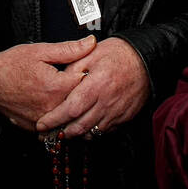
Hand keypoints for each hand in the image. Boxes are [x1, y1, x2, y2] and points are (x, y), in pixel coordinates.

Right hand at [0, 36, 96, 131]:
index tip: (88, 68)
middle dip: (83, 91)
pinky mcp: (35, 127)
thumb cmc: (11, 65)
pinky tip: (56, 104)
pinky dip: (59, 115)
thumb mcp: (40, 51)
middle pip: (80, 101)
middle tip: (78, 80)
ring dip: (71, 105)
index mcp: (55, 86)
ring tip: (68, 93)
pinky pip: (55, 124)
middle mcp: (51, 106)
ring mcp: (43, 119)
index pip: (87, 82)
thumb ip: (69, 49)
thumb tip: (90, 43)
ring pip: (68, 115)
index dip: (89, 73)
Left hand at [35, 37, 149, 135]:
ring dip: (76, 135)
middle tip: (49, 133)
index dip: (54, 119)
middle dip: (62, 133)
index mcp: (96, 85)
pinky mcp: (125, 117)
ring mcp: (117, 112)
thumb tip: (59, 81)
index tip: (41, 124)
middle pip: (80, 126)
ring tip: (64, 132)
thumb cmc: (118, 54)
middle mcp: (106, 102)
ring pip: (92, 132)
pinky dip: (93, 132)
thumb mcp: (91, 53)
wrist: (145, 59)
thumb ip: (73, 68)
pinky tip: (85, 128)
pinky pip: (106, 131)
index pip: (71, 109)